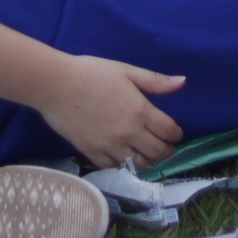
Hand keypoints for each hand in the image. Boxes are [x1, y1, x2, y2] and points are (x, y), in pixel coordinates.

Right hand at [34, 55, 186, 169]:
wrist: (56, 85)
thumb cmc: (91, 73)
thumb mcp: (126, 71)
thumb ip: (155, 81)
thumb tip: (182, 82)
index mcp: (140, 111)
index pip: (168, 131)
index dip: (176, 135)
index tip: (175, 134)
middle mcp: (128, 132)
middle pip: (157, 151)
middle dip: (166, 150)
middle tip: (165, 147)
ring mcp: (110, 145)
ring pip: (137, 164)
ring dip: (146, 160)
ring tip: (146, 154)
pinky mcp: (92, 152)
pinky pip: (113, 166)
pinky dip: (121, 164)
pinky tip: (122, 156)